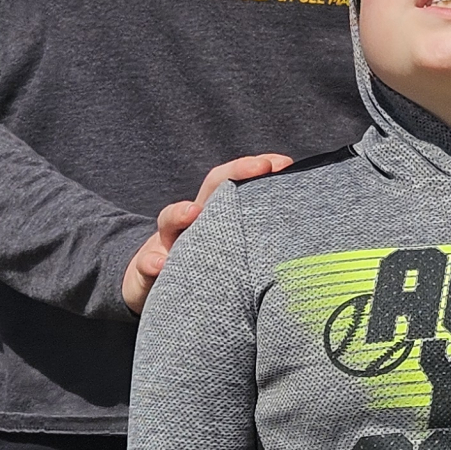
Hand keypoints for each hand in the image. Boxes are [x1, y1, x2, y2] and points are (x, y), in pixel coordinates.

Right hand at [120, 153, 292, 312]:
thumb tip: (303, 241)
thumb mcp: (228, 253)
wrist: (151, 287)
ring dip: (180, 214)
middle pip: (209, 190)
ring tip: (193, 213)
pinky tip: (159, 265)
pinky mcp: (147, 269)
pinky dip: (151, 263)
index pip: (236, 184)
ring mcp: (166, 244)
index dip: (257, 170)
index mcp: (215, 216)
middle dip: (234, 174)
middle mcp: (191, 224)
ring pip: (169, 221)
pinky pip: (147, 265)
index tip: (285, 162)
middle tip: (261, 166)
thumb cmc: (203, 268)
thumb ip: (254, 243)